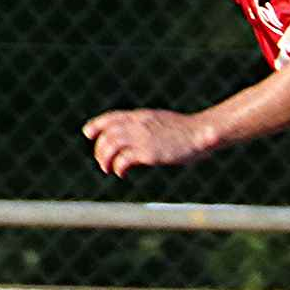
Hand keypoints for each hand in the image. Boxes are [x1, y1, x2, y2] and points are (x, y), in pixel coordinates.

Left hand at [82, 108, 215, 177]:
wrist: (201, 133)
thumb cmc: (186, 131)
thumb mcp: (163, 122)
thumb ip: (148, 127)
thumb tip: (138, 136)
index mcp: (141, 116)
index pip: (112, 117)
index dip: (96, 125)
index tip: (88, 133)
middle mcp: (138, 125)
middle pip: (107, 134)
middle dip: (100, 149)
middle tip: (103, 163)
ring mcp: (142, 138)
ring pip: (110, 146)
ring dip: (104, 159)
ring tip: (108, 169)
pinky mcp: (148, 153)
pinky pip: (124, 160)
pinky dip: (118, 168)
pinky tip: (122, 174)